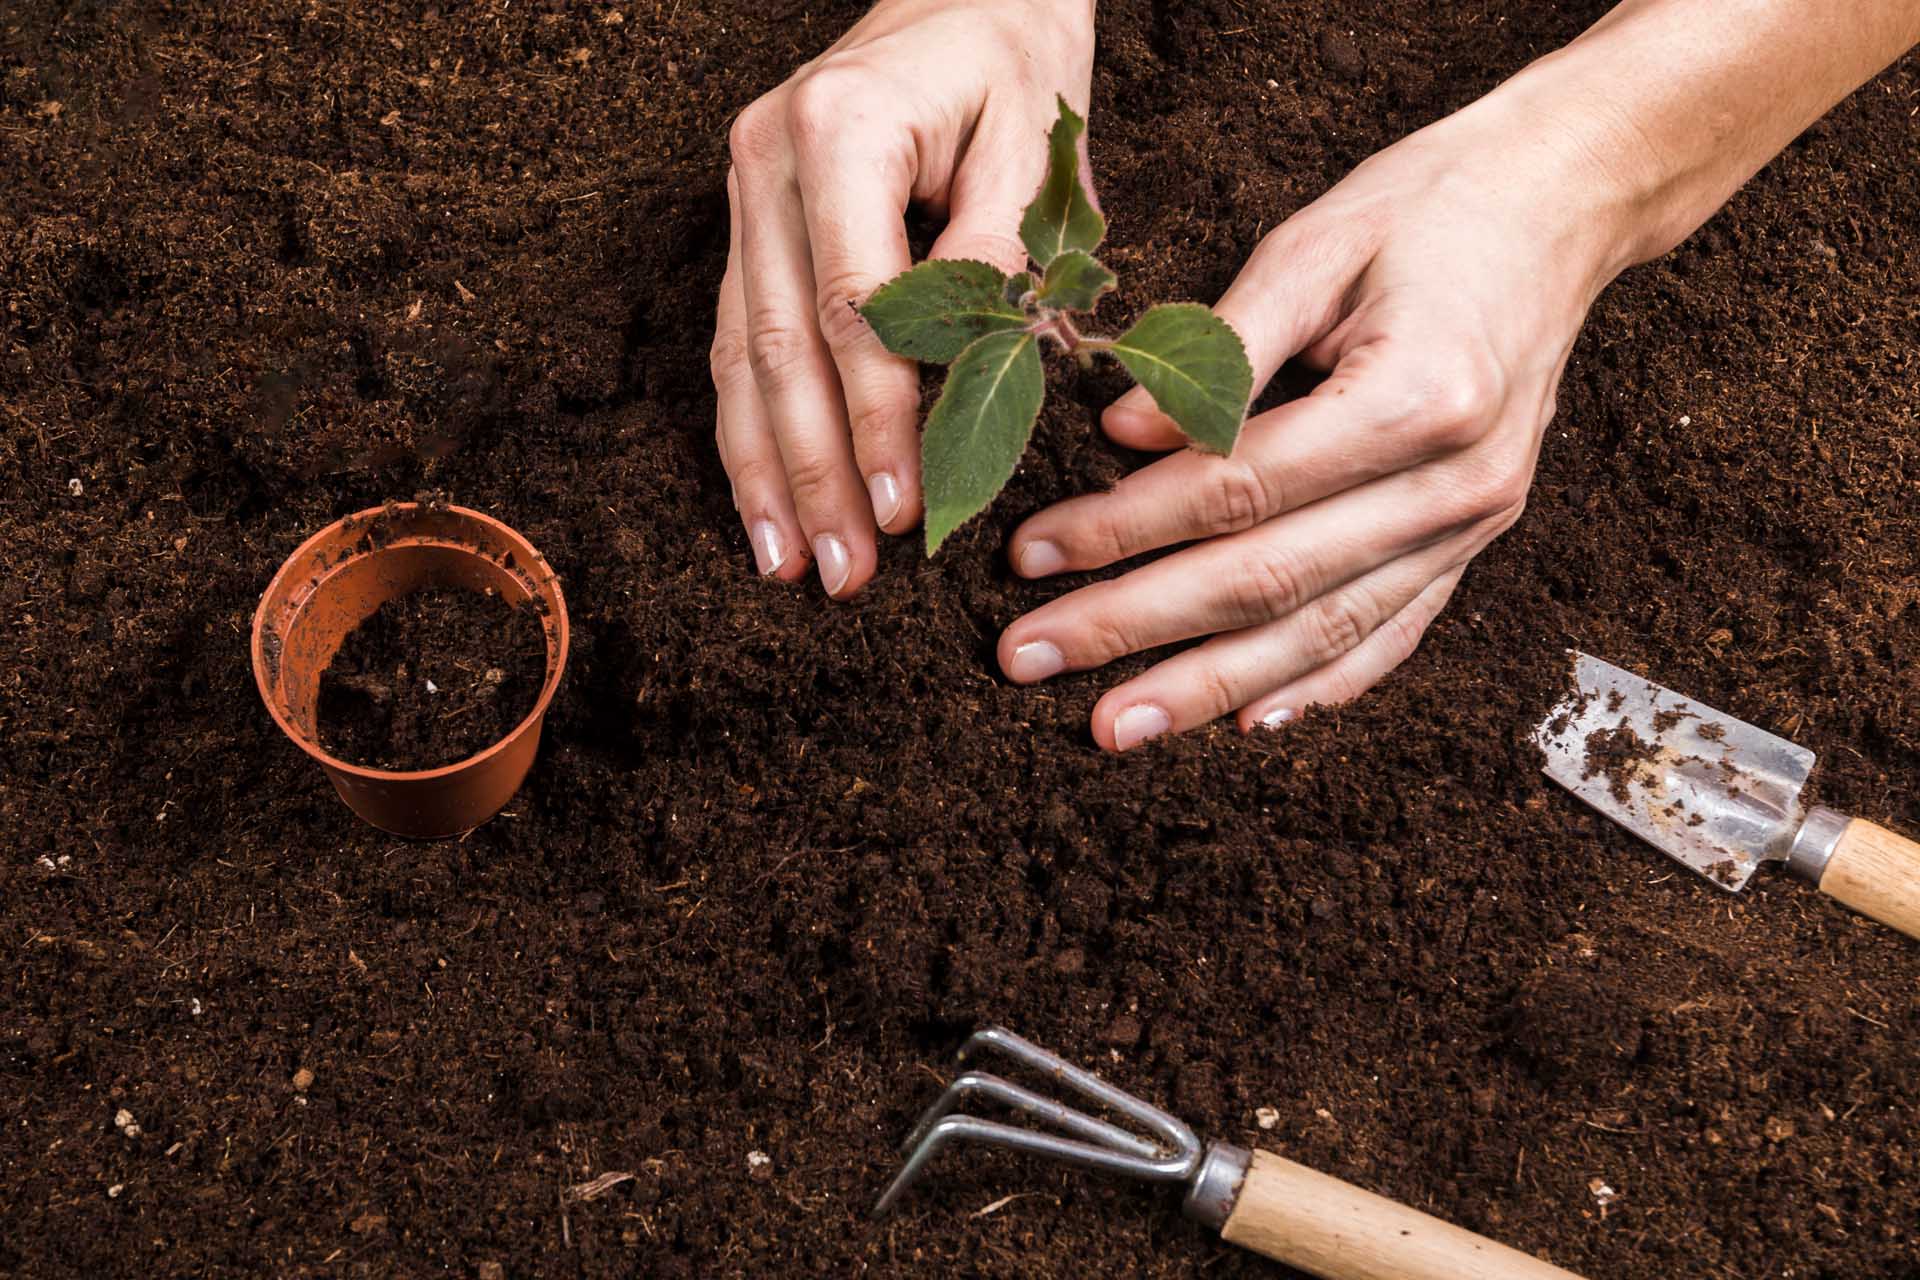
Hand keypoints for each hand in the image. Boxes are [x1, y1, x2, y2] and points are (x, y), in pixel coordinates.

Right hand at [712, 0, 1095, 596]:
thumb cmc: (1012, 59)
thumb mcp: (1036, 140)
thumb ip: (1001, 253)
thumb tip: (979, 380)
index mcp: (841, 128)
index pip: (855, 307)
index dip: (877, 420)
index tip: (909, 511)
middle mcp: (768, 163)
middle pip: (781, 347)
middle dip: (815, 473)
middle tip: (845, 575)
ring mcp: (744, 196)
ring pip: (740, 356)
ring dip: (767, 471)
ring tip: (791, 565)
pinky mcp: (746, 226)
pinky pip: (735, 341)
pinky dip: (751, 429)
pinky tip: (766, 502)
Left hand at [996, 100, 1631, 750]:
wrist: (1568, 201)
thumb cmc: (1433, 206)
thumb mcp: (1315, 242)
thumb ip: (1220, 349)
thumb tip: (1118, 434)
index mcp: (1416, 398)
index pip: (1236, 490)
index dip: (1123, 529)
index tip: (1030, 552)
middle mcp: (1455, 483)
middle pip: (1267, 581)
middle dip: (1135, 628)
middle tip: (1028, 657)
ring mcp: (1475, 524)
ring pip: (1323, 632)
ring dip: (1209, 688)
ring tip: (1114, 728)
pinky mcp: (1477, 540)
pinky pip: (1393, 635)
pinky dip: (1321, 687)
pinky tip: (1248, 722)